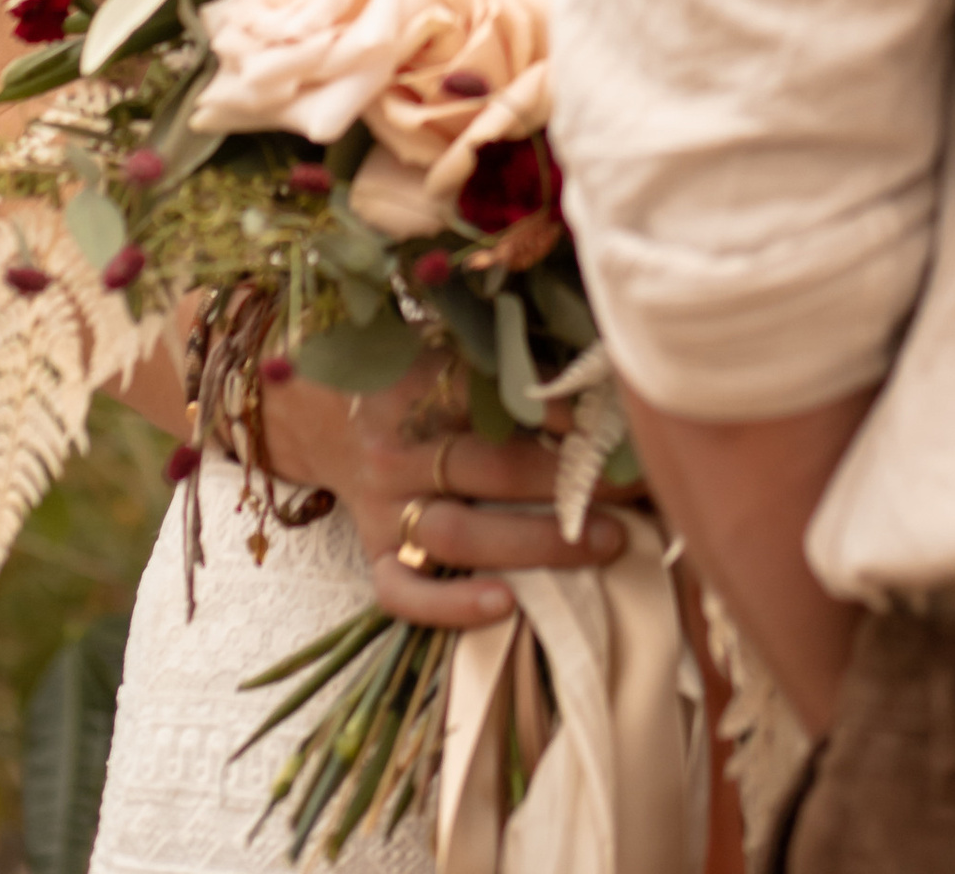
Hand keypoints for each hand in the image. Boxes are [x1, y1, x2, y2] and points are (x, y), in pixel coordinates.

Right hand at [259, 369, 626, 631]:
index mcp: (422, 382)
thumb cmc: (413, 376)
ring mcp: (382, 505)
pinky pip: (402, 592)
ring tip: (607, 544)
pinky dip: (450, 606)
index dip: (561, 413)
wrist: (319, 410)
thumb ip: (509, 360)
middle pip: (488, 468)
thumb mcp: (450, 348)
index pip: (496, 396)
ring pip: (457, 534)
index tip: (621, 426)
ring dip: (535, 543)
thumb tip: (601, 374)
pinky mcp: (372, 552)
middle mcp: (399, 446)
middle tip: (635, 492)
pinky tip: (506, 607)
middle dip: (567, 483)